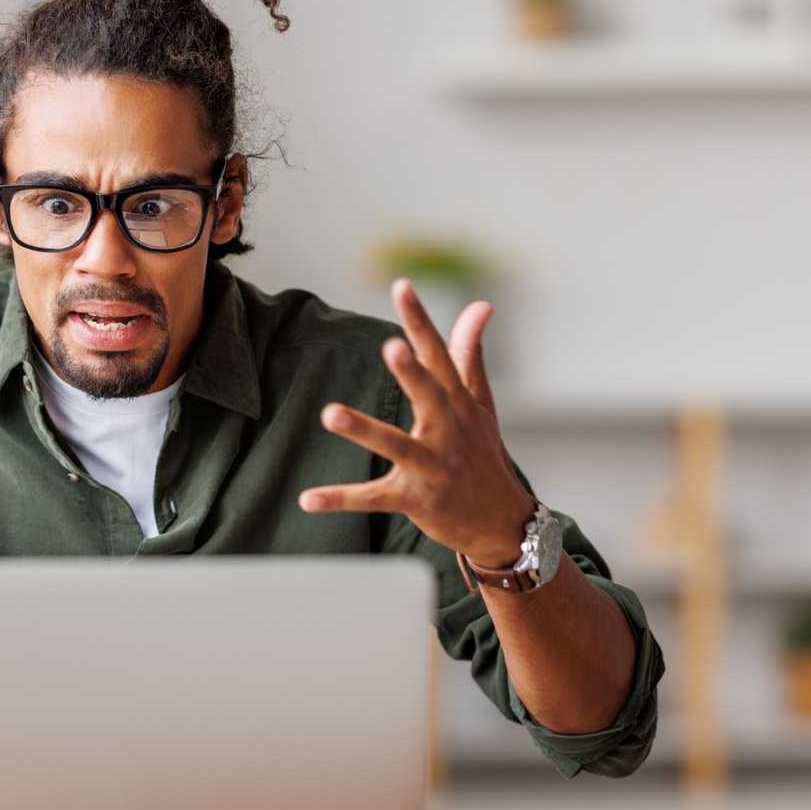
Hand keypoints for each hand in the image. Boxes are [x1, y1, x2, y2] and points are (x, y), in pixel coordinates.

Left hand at [299, 279, 533, 567]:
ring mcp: (433, 467)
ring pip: (396, 446)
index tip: (401, 287)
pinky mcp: (417, 499)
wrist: (502, 522)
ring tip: (330, 413)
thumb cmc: (484, 454)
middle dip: (411, 373)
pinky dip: (341, 499)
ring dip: (364, 429)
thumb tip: (481, 304)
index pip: (440, 355)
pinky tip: (308, 499)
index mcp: (458, 403)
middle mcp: (448, 431)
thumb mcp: (481, 404)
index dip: (421, 321)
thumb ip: (470, 353)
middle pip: (429, 396)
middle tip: (390, 347)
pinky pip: (374, 498)